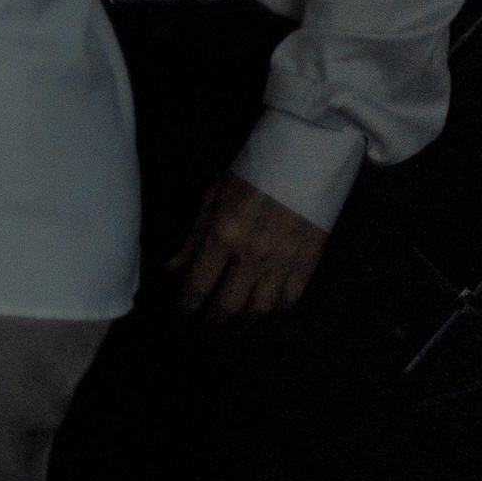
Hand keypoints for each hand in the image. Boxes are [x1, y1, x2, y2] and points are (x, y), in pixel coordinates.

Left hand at [171, 171, 328, 318]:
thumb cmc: (250, 172)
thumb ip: (193, 237)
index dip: (187, 304)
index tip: (182, 313)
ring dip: (245, 317)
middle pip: (229, 304)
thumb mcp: (213, 197)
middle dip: (214, 318)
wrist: (304, 159)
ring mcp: (282, 261)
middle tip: (208, 321)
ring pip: (261, 308)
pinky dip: (277, 307)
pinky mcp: (309, 261)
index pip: (198, 283)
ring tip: (236, 317)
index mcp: (222, 234)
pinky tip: (268, 305)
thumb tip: (172, 269)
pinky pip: (291, 298)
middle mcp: (251, 254)